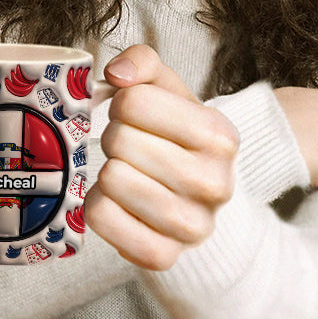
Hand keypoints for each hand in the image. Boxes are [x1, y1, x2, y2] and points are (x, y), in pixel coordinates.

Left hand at [84, 45, 238, 270]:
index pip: (133, 101)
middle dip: (114, 138)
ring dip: (106, 172)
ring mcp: (192, 227)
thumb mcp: (167, 90)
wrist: (195, 198)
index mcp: (220, 135)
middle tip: (129, 148)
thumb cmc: (173, 135)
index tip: (135, 115)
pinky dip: (97, 206)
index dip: (122, 103)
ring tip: (126, 173)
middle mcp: (215, 184)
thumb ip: (143, 62)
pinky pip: (100, 218)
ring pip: (110, 180)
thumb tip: (117, 73)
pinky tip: (118, 202)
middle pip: (118, 141)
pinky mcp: (163, 256)